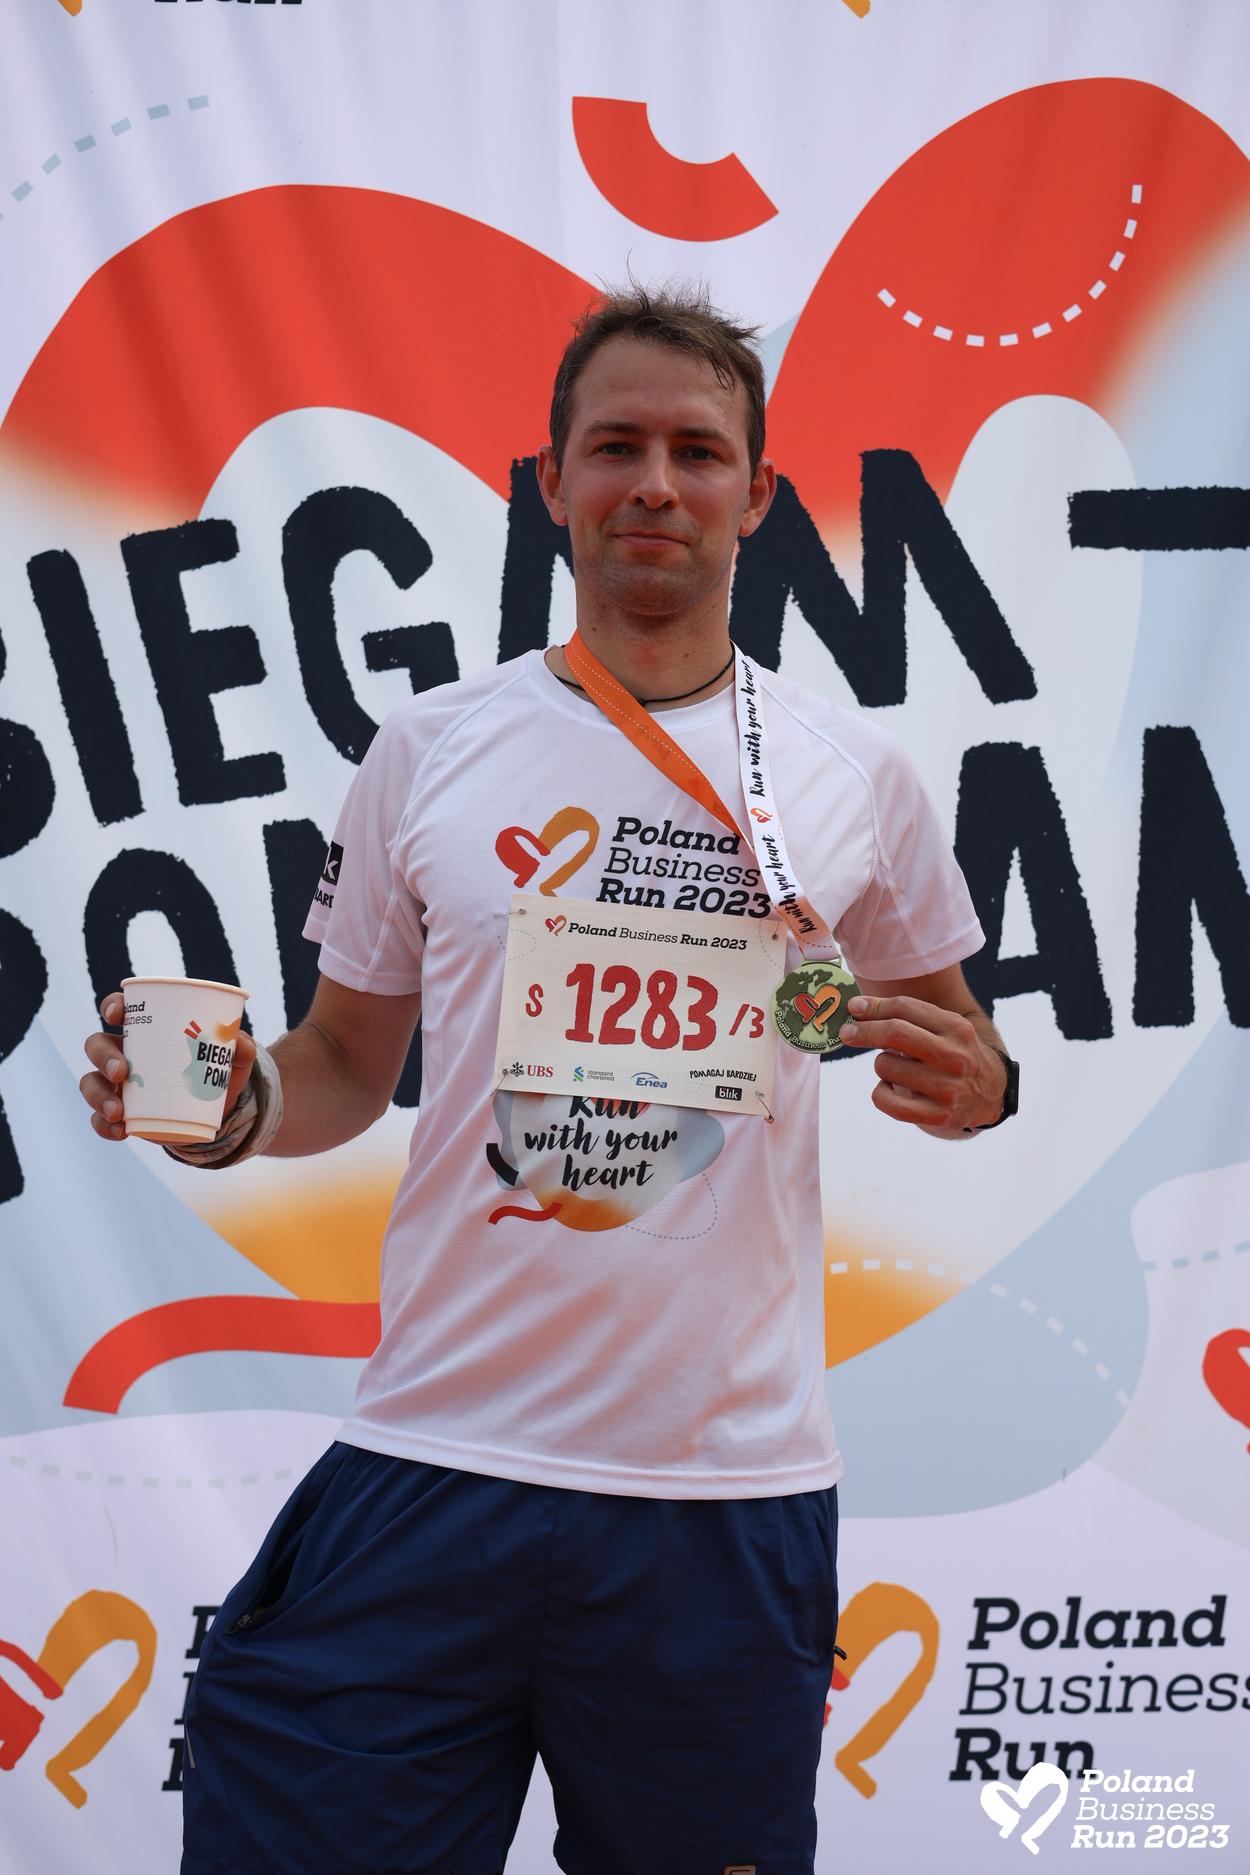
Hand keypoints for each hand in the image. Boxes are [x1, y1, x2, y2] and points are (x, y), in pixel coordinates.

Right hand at [80, 991, 257, 1142]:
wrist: (214, 1115)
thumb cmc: (216, 1075)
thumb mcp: (233, 1063)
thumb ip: (240, 1050)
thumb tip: (240, 1041)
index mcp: (147, 1030)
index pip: (120, 1009)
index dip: (113, 1006)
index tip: (117, 1014)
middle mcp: (124, 1053)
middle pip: (96, 1045)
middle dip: (103, 1057)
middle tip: (121, 1072)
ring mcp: (118, 1085)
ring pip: (91, 1082)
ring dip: (99, 1095)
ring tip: (119, 1111)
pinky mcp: (120, 1113)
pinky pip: (99, 1119)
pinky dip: (104, 1125)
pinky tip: (120, 1131)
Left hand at [838, 994, 1006, 1136]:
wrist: (990, 1095)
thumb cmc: (953, 1055)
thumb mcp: (943, 1029)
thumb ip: (907, 1017)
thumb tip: (856, 1008)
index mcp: (956, 1028)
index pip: (904, 1008)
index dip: (872, 1007)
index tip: (853, 1008)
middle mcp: (954, 1056)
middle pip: (894, 1033)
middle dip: (863, 1030)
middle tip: (847, 1032)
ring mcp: (947, 1088)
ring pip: (885, 1066)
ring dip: (881, 1065)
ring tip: (897, 1069)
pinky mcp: (937, 1116)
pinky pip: (887, 1102)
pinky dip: (880, 1093)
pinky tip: (890, 1089)